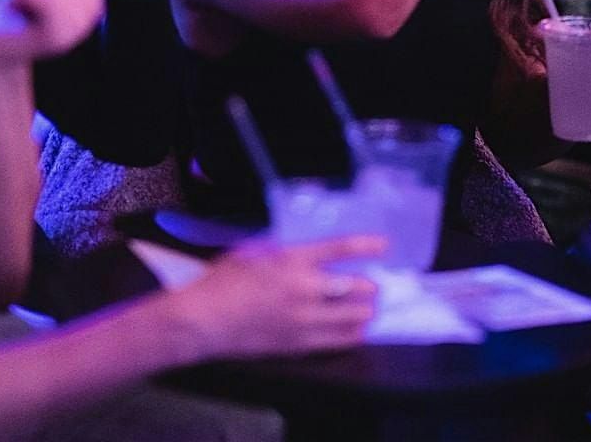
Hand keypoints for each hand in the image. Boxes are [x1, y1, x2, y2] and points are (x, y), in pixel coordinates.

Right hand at [171, 236, 382, 359]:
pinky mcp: (300, 345)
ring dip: (365, 312)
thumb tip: (303, 252)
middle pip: (353, 289)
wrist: (206, 320)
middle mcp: (304, 289)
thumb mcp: (254, 251)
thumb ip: (283, 250)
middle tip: (374, 286)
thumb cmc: (224, 279)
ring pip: (351, 318)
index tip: (384, 245)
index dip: (364, 246)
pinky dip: (353, 335)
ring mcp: (304, 320)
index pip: (337, 250)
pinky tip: (357, 331)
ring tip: (369, 308)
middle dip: (369, 287)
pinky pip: (337, 342)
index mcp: (291, 260)